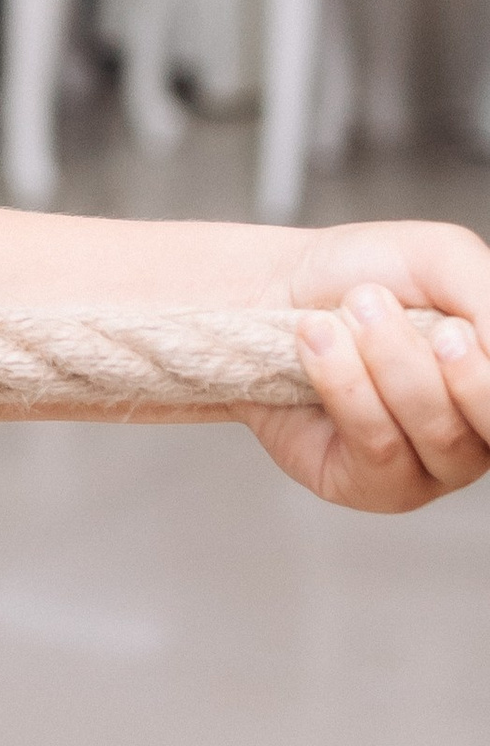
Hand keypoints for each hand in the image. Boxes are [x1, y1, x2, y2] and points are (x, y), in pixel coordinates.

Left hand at [244, 219, 489, 512]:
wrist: (277, 290)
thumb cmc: (366, 276)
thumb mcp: (441, 259)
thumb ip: (487, 296)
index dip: (482, 373)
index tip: (451, 327)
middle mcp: (476, 432)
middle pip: (487, 422)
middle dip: (430, 362)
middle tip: (374, 305)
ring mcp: (428, 467)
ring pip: (436, 433)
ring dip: (381, 363)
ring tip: (335, 316)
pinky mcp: (370, 486)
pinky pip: (379, 450)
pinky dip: (345, 388)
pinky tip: (315, 344)